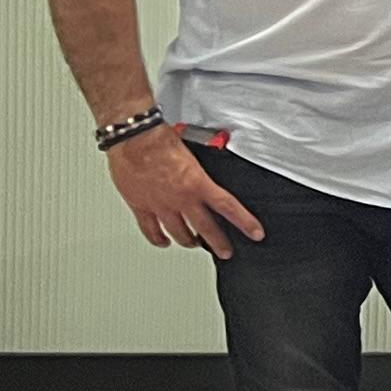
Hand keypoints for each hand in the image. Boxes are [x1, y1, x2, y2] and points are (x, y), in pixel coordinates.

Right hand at [105, 129, 259, 258]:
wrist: (135, 138)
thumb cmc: (161, 139)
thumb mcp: (194, 153)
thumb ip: (201, 170)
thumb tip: (208, 175)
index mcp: (198, 184)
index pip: (229, 207)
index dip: (245, 223)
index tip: (256, 233)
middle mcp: (181, 199)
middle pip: (205, 228)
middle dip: (218, 242)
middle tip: (225, 252)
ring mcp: (160, 205)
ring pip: (178, 233)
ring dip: (189, 241)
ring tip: (195, 244)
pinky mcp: (141, 206)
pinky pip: (150, 230)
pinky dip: (158, 239)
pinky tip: (164, 242)